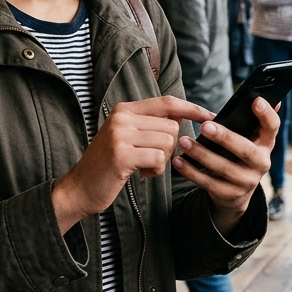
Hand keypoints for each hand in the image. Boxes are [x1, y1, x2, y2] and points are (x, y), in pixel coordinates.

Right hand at [52, 96, 211, 233]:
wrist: (80, 188)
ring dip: (162, 161)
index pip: (167, 102)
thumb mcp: (126, 137)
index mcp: (124, 109)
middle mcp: (121, 117)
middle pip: (171, 126)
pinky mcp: (122, 154)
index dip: (191, 108)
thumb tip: (183, 116)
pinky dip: (155, 170)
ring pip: (167, 142)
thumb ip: (149, 125)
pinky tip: (141, 175)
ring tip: (144, 167)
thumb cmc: (108, 165)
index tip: (211, 116)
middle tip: (151, 160)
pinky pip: (158, 158)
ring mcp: (120, 135)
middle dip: (170, 147)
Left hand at [172, 97, 278, 235]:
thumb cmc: (236, 153)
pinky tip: (178, 161)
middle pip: (245, 150)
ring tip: (183, 141)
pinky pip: (209, 183)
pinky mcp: (231, 195)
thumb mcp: (245, 138)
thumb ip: (247, 120)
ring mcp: (248, 181)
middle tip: (204, 125)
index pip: (272, 127)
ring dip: (201, 154)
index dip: (266, 114)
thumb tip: (256, 95)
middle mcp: (261, 163)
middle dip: (225, 137)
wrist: (235, 192)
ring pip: (224, 167)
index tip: (255, 100)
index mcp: (265, 143)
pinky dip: (191, 172)